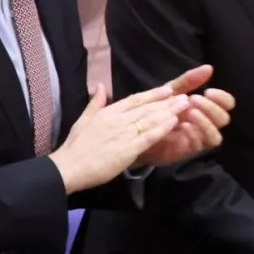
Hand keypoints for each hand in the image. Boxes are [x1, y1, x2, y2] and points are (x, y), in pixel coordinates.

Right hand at [49, 85, 191, 193]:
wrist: (68, 167)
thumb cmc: (75, 147)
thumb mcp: (83, 120)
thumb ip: (94, 103)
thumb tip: (98, 85)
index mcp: (108, 112)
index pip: (135, 99)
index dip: (153, 94)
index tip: (167, 90)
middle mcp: (119, 119)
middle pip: (147, 107)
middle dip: (167, 101)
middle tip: (185, 96)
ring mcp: (124, 133)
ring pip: (151, 119)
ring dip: (170, 111)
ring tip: (185, 105)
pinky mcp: (128, 148)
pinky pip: (149, 136)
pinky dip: (162, 128)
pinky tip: (174, 122)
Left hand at [135, 67, 235, 166]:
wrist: (138, 130)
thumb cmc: (158, 109)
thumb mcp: (172, 91)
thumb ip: (190, 80)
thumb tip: (209, 67)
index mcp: (206, 109)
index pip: (226, 104)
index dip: (222, 98)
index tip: (208, 91)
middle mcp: (206, 124)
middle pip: (224, 119)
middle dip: (211, 108)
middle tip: (194, 100)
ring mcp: (198, 139)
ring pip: (216, 136)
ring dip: (205, 123)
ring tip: (190, 112)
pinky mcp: (187, 150)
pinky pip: (200, 146)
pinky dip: (193, 135)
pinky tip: (182, 126)